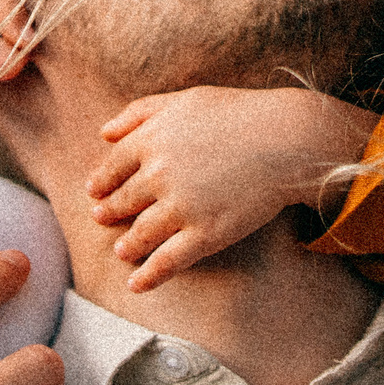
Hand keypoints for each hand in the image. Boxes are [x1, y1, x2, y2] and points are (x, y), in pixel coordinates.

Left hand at [88, 86, 377, 291]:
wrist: (287, 139)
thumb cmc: (238, 114)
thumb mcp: (184, 100)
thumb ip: (139, 112)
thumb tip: (104, 132)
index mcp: (151, 140)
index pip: (112, 167)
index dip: (101, 182)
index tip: (95, 192)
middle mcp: (159, 174)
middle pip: (123, 201)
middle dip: (109, 213)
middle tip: (102, 219)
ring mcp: (181, 207)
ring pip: (140, 234)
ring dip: (127, 245)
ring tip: (123, 251)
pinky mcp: (205, 234)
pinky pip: (167, 261)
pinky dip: (148, 276)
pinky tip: (137, 284)